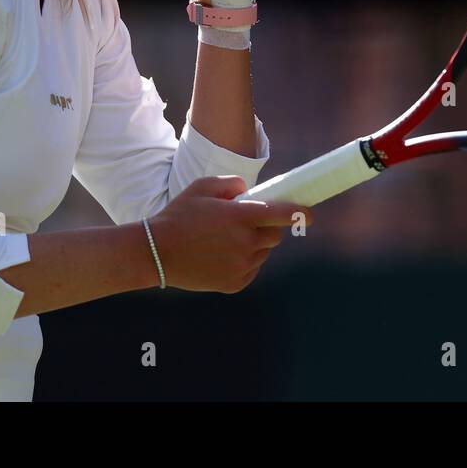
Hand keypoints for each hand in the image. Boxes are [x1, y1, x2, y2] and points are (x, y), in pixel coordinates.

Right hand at [147, 176, 311, 292]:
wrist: (156, 253)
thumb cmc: (179, 215)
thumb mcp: (202, 187)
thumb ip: (231, 184)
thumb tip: (249, 191)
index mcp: (241, 217)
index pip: (282, 215)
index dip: (300, 213)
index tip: (310, 214)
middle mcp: (245, 243)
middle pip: (275, 236)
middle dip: (269, 228)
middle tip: (248, 223)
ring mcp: (241, 266)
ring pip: (262, 253)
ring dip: (255, 244)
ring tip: (226, 240)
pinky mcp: (235, 283)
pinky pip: (251, 269)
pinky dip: (244, 261)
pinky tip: (221, 255)